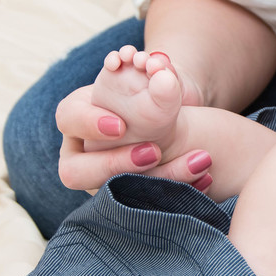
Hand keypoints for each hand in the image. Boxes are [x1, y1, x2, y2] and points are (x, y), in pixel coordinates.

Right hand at [55, 86, 211, 192]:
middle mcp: (81, 154)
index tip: (121, 126)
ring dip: (158, 180)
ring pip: (113, 192)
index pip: (68, 119)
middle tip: (153, 152)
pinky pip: (146, 205)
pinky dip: (180, 191)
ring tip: (196, 162)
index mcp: (76, 117)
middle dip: (115, 164)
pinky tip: (206, 178)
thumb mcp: (149, 75)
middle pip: (76, 172)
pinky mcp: (125, 197)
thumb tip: (162, 70)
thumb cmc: (146, 87)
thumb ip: (154, 73)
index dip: (90, 124)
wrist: (168, 112)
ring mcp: (99, 181)